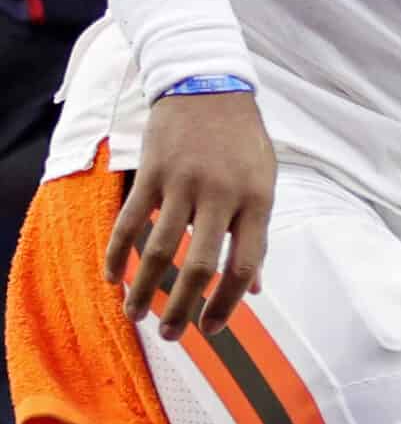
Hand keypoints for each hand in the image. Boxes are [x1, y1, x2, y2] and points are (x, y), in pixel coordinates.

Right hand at [108, 91, 277, 337]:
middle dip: (183, 308)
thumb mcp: (266, 182)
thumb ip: (257, 235)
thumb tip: (254, 288)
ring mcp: (183, 184)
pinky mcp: (151, 174)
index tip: (212, 329)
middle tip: (172, 336)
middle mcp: (222, 195)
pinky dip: (117, 254)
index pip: (244, 264)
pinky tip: (112, 278)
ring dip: (144, 289)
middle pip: (200, 265)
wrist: (209, 87)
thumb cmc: (243, 142)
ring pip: (159, 250)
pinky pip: (130, 222)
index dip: (227, 303)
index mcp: (257, 201)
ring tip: (137, 315)